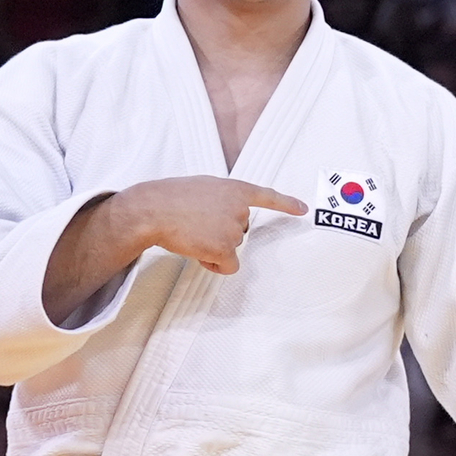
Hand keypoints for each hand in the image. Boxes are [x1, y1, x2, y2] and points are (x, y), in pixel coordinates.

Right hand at [116, 177, 303, 274]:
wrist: (151, 210)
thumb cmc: (168, 199)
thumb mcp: (201, 189)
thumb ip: (219, 200)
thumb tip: (221, 218)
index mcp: (234, 189)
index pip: (266, 196)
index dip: (286, 204)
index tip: (303, 209)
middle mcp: (240, 209)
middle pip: (239, 231)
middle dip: (220, 233)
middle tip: (195, 225)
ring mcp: (234, 229)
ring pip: (231, 248)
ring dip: (213, 247)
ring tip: (190, 234)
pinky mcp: (226, 248)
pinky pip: (229, 266)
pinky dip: (216, 265)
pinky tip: (198, 253)